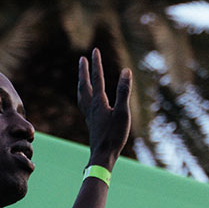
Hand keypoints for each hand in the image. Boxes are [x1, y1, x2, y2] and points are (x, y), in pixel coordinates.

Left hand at [78, 50, 132, 168]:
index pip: (97, 79)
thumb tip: (126, 71)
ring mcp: (90, 116)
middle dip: (84, 71)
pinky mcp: (92, 124)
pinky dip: (84, 97)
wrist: (103, 157)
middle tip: (82, 59)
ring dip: (82, 84)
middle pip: (85, 86)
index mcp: (99, 103)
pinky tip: (88, 101)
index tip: (95, 50)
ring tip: (82, 78)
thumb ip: (123, 91)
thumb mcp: (123, 113)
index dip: (96, 64)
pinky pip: (85, 105)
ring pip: (82, 96)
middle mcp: (92, 108)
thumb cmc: (113, 136)